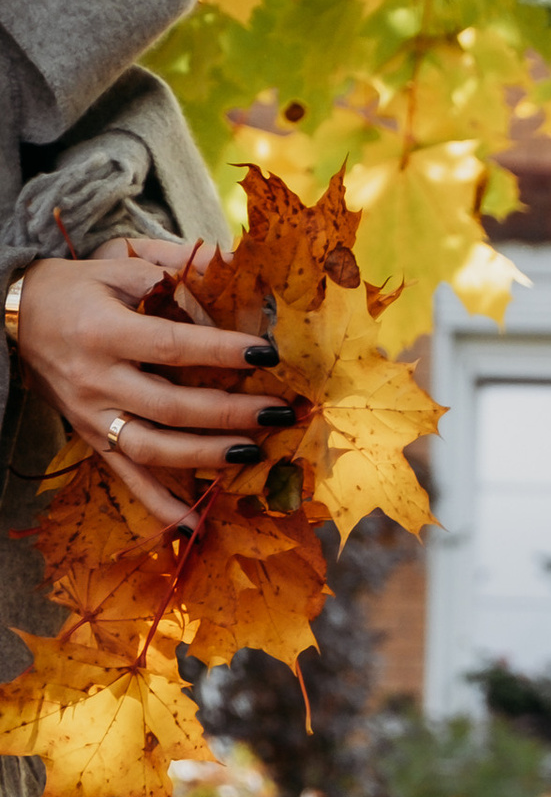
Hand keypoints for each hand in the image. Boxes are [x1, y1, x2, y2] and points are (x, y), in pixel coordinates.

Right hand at [11, 234, 287, 529]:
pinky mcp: (92, 439)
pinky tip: (197, 526)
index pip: (172, 347)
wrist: (12, 315)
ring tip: (253, 453)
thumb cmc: (73, 289)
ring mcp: (93, 416)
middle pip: (171, 407)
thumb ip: (171, 281)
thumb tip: (230, 298)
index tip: (268, 354)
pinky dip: (161, 507)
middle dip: (230, 413)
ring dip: (207, 457)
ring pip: (154, 450)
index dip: (222, 351)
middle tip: (277, 412)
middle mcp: (97, 380)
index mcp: (104, 333)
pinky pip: (128, 479)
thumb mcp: (117, 269)